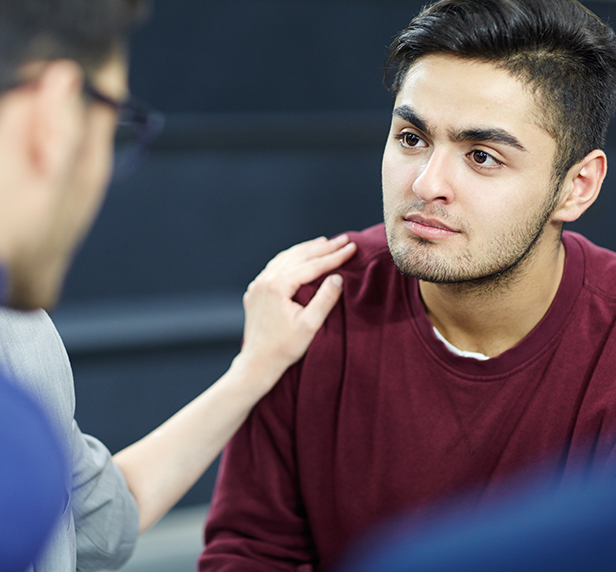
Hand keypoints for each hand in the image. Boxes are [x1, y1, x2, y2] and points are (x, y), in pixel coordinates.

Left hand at [238, 234, 355, 384]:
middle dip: (323, 248)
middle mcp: (264, 280)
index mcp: (277, 286)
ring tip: (324, 243)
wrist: (258, 363)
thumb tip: (338, 277)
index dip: (335, 256)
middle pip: (299, 257)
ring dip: (306, 250)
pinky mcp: (255, 292)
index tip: (352, 247)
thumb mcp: (310, 325)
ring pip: (285, 259)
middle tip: (344, 239)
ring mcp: (257, 285)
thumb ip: (325, 299)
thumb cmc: (285, 347)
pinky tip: (300, 257)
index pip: (312, 265)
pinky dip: (291, 259)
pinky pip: (274, 268)